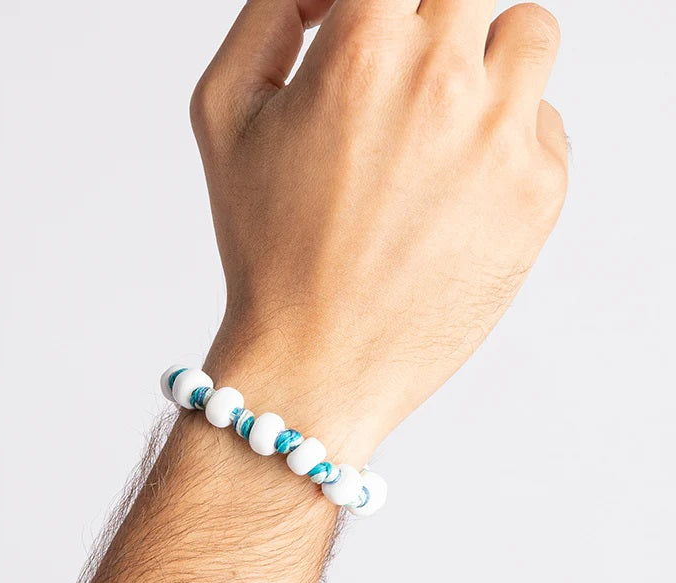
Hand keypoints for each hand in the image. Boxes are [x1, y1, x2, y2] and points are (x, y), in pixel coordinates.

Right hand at [195, 0, 566, 465]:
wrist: (317, 360)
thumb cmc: (265, 249)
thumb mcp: (223, 116)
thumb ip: (270, 13)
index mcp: (364, 50)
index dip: (381, 3)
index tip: (374, 30)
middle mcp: (444, 81)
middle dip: (433, 23)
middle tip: (401, 79)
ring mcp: (502, 138)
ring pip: (528, 35)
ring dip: (487, 62)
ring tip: (438, 129)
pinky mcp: (539, 193)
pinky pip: (544, 125)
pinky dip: (505, 142)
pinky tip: (453, 196)